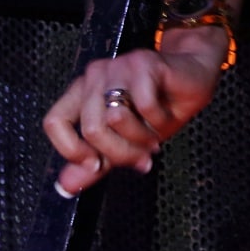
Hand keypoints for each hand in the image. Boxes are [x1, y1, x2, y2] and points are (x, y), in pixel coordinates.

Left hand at [41, 40, 222, 193]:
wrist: (194, 75)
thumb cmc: (160, 105)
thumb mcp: (125, 142)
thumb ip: (95, 162)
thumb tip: (65, 187)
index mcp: (82, 93)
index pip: (55, 122)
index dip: (72, 151)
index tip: (96, 166)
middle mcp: (94, 77)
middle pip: (91, 129)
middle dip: (120, 153)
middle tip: (141, 158)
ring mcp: (117, 67)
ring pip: (115, 118)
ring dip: (141, 137)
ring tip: (153, 136)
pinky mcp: (143, 63)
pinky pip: (145, 105)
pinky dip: (159, 120)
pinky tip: (165, 116)